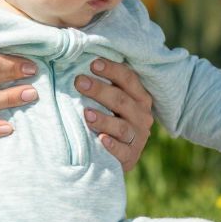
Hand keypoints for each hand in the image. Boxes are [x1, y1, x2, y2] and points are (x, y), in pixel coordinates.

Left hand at [77, 58, 154, 173]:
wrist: (114, 158)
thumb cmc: (109, 122)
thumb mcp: (112, 104)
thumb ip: (103, 87)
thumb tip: (78, 67)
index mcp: (140, 98)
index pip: (129, 79)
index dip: (112, 70)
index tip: (92, 64)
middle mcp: (142, 116)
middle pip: (122, 100)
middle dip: (100, 90)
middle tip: (80, 82)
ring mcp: (138, 137)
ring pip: (122, 127)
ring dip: (104, 119)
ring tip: (86, 113)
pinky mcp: (130, 156)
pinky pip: (122, 151)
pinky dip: (112, 145)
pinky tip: (101, 139)